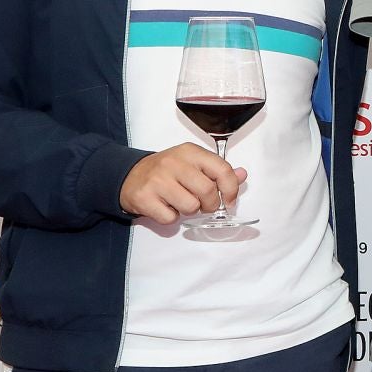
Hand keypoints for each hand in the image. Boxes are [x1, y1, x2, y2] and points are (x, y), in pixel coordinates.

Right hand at [120, 144, 244, 223]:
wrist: (128, 175)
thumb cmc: (166, 171)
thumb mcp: (193, 163)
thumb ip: (218, 170)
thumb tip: (242, 175)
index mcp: (190, 152)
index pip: (222, 169)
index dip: (231, 189)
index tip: (230, 200)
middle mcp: (174, 163)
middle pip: (207, 191)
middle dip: (210, 204)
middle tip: (203, 204)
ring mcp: (157, 180)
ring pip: (191, 206)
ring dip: (190, 210)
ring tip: (180, 202)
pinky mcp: (144, 198)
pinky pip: (170, 218)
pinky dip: (171, 218)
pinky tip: (165, 207)